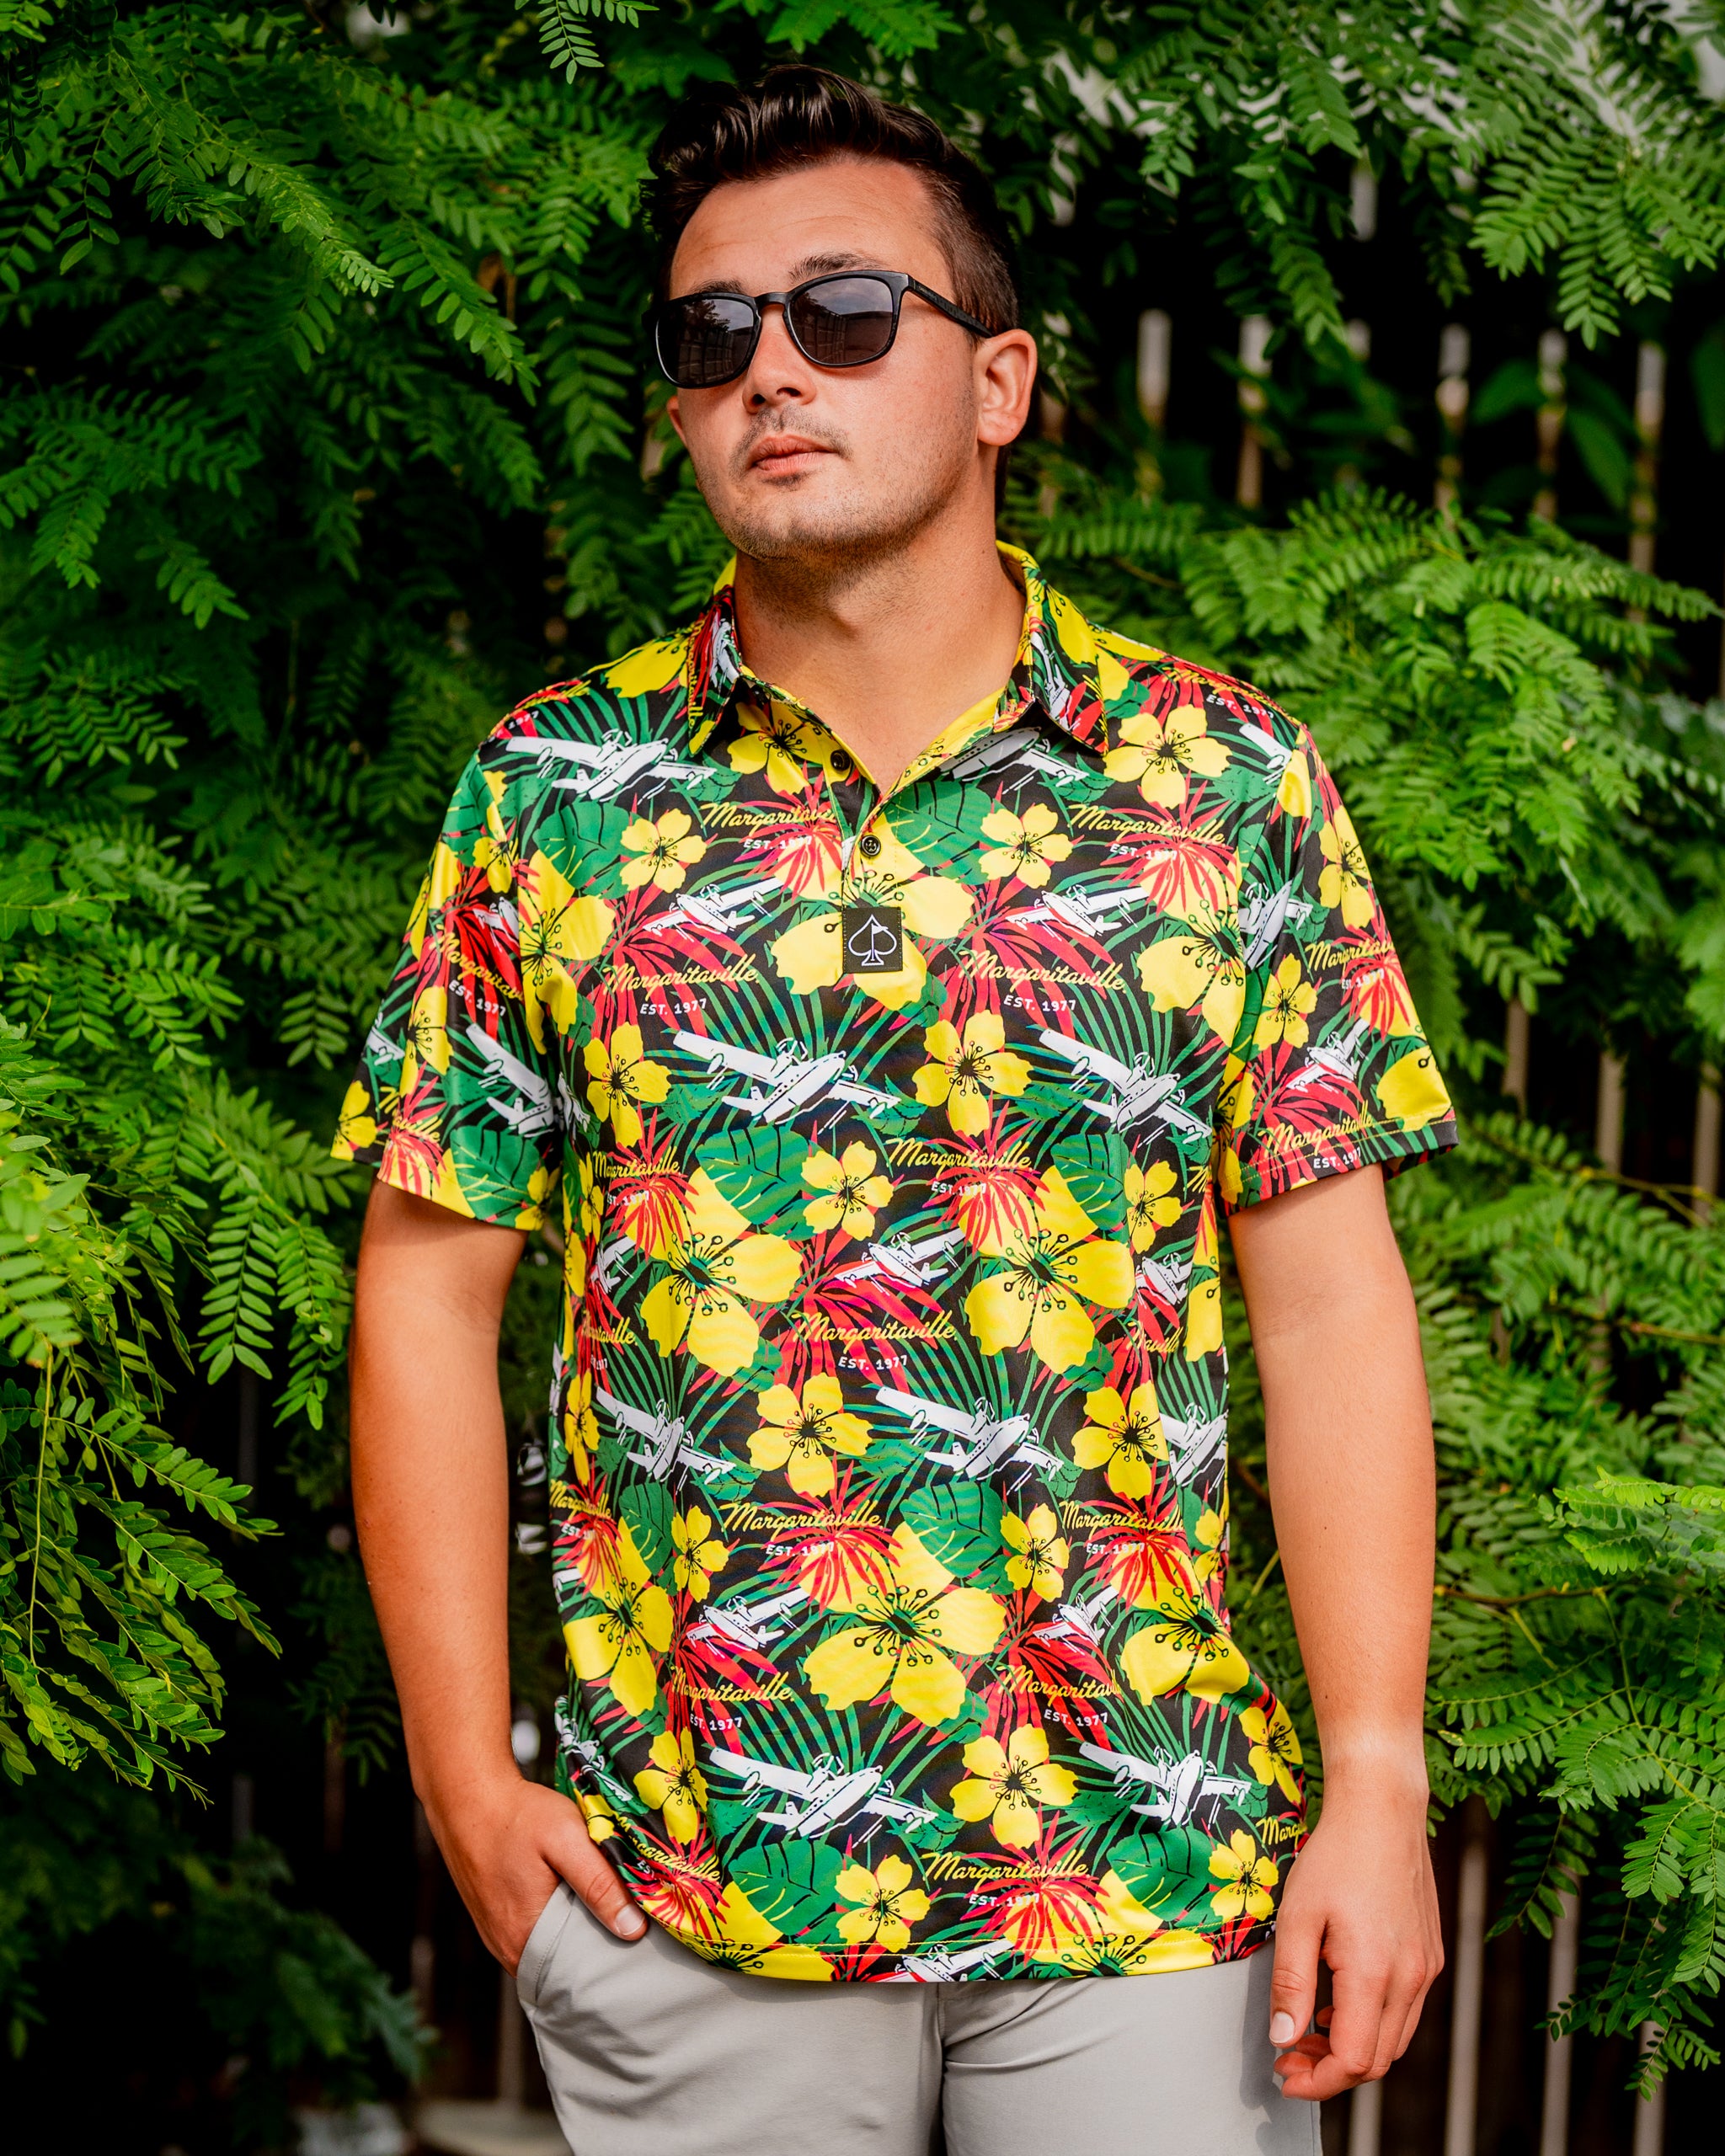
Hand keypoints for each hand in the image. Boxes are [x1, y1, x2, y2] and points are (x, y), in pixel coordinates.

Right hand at [427, 1772, 645, 1972]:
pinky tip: (569, 1894)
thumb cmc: (515, 1815)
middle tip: (626, 1917)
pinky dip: (555, 1918)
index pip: (578, 1972)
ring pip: (549, 1946)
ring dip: (574, 1929)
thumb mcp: (566, 1839)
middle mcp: (507, 1947)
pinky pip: (534, 1932)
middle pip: (564, 1962)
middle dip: (595, 1943)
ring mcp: (497, 1934)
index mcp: (524, 1939)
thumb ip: (599, 1883)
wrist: (467, 1794)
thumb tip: (633, 1928)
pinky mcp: (494, 1917)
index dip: (609, 1955)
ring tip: (601, 1904)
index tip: (636, 1939)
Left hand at [1266, 1776, 1441, 2100]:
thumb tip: (1283, 2039)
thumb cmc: (1336, 1856)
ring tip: (1308, 2030)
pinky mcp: (1430, 1956)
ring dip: (1352, 2047)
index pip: (1354, 2061)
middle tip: (1289, 2055)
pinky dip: (1372, 2022)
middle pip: (1377, 2059)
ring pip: (1394, 2040)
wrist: (1382, 1811)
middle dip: (1330, 2070)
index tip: (1286, 2077)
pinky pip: (1405, 2010)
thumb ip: (1290, 1983)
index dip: (1318, 2082)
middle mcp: (1411, 1979)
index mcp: (1375, 1974)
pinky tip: (1338, 2001)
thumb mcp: (1297, 1917)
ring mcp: (1426, 1969)